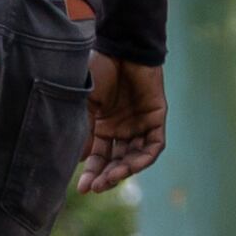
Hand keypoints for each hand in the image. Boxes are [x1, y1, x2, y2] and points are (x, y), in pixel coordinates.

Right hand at [73, 54, 165, 194]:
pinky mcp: (156, 118)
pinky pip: (153, 146)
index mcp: (101, 126)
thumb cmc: (98, 69)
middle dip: (106, 176)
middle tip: (96, 187)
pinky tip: (129, 166)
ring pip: (134, 157)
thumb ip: (83, 131)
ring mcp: (139, 124)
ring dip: (123, 170)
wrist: (120, 47)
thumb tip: (79, 160)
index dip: (91, 173)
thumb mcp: (84, 103)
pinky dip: (143, 158)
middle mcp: (121, 128)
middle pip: (115, 160)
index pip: (97, 157)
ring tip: (111, 178)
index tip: (82, 188)